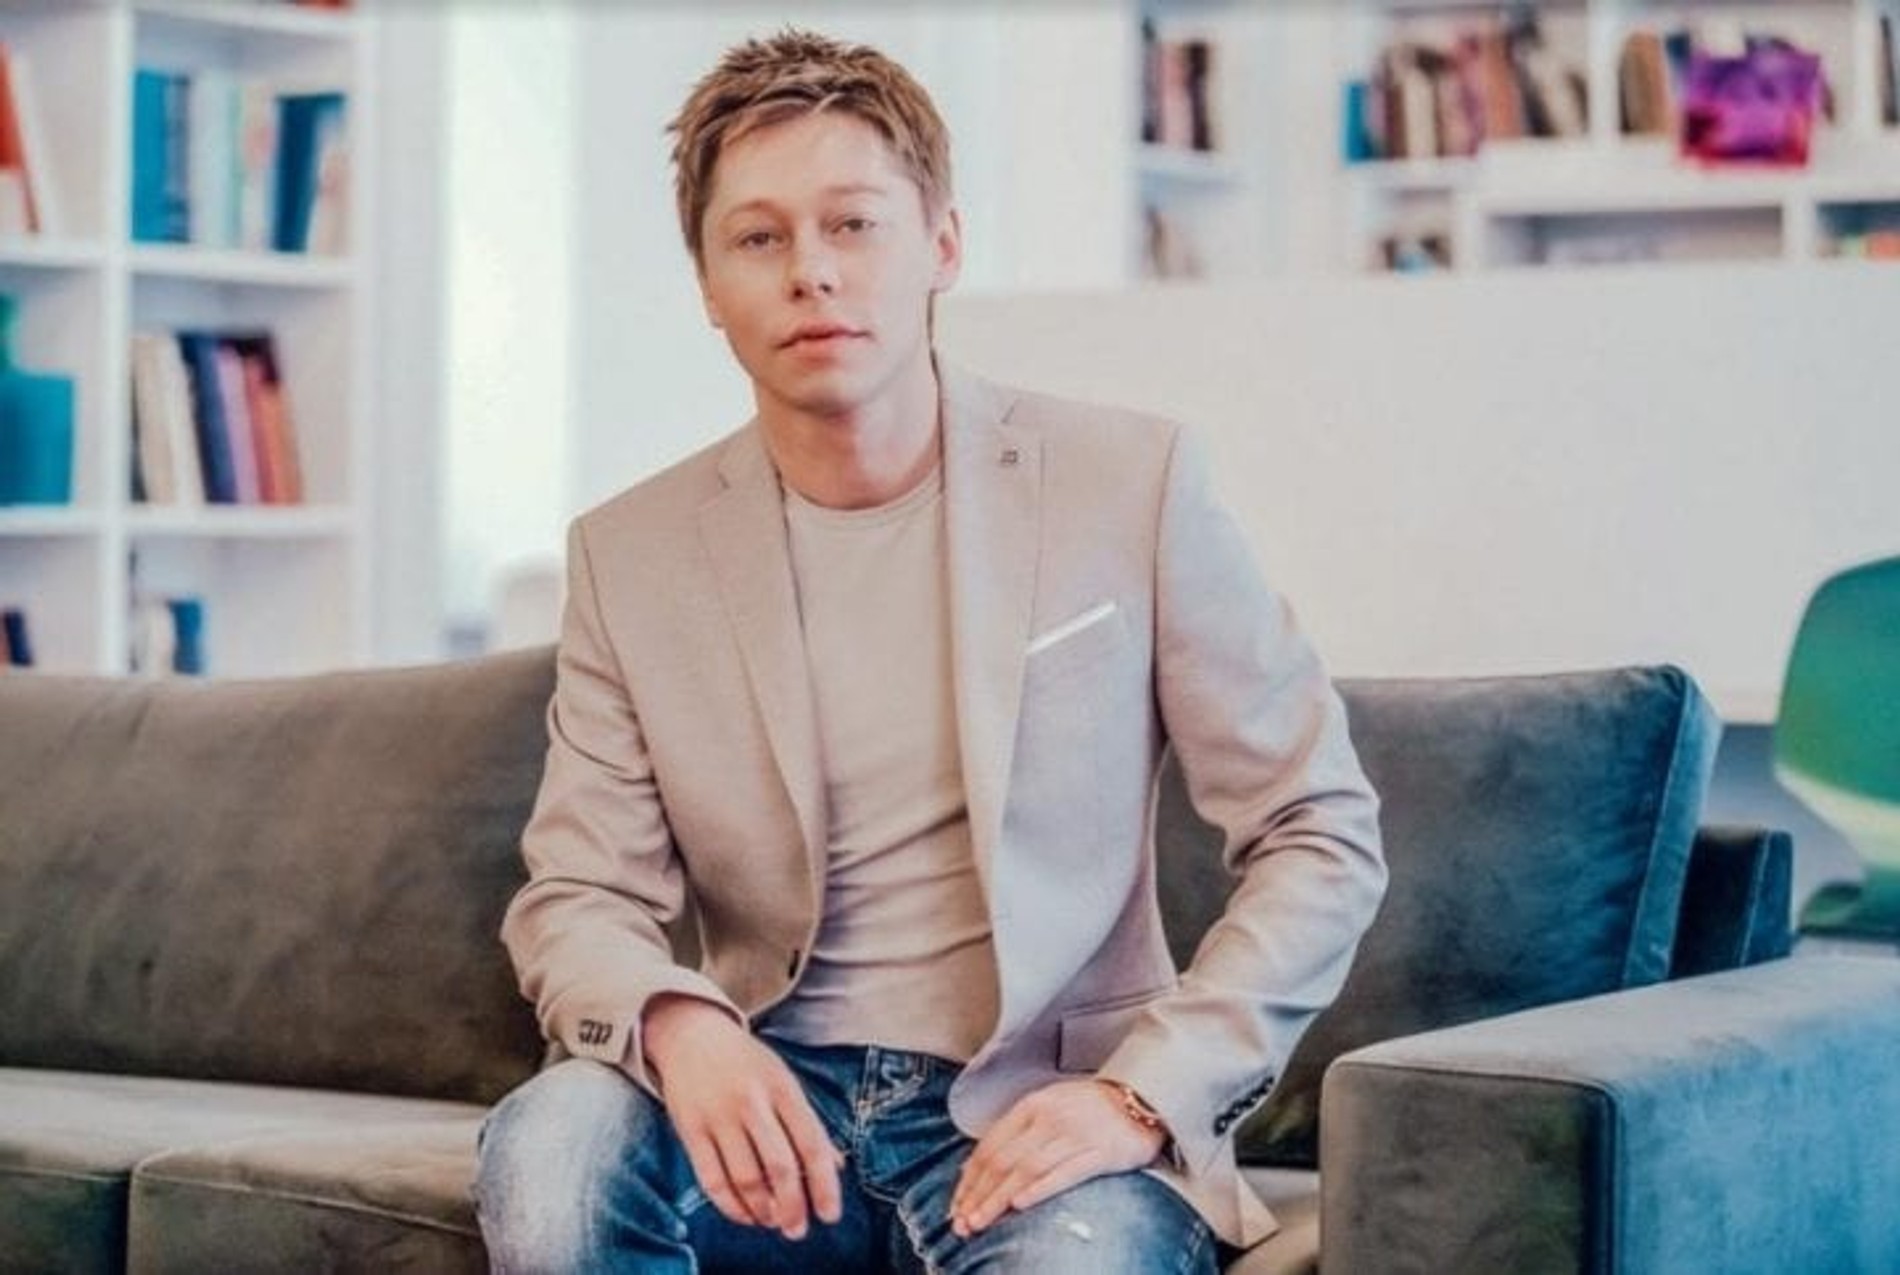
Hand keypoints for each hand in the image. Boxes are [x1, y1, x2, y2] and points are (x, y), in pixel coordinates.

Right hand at [641, 995, 843, 1239]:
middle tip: (798, 1230)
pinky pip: (711, 1179)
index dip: (824, 1183)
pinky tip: (745, 1215)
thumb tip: (837, 1165)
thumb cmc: (746, 1062)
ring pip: (745, 1178)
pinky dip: (730, 1206)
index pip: (810, 1143)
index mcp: (782, 1088)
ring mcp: (718, 1116)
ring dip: (763, 1209)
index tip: (830, 1214)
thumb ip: (808, 1123)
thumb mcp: (784, 1081)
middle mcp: (752, 1102)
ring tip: (774, 1221)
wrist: (691, 1033)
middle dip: (793, 1205)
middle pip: (779, 1166)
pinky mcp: (690, 1129)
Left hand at [948, 1078, 1166, 1236]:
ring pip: (1027, 1169)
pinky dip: (1040, 1189)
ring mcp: (1076, 1133)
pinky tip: (1021, 1204)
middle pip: (1004, 1161)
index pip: (990, 1146)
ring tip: (982, 1221)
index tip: (956, 1206)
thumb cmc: (1088, 1110)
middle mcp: (1050, 1117)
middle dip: (978, 1195)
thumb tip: (973, 1168)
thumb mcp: (1047, 1109)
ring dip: (1000, 1199)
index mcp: (1032, 1105)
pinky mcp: (1102, 1151)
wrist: (1141, 1099)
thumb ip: (1014, 1135)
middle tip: (962, 1223)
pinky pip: (1066, 1172)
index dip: (969, 1180)